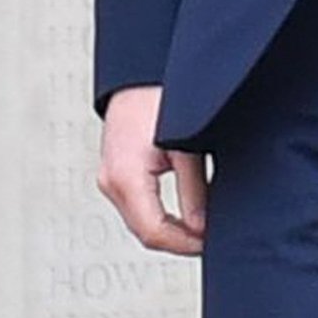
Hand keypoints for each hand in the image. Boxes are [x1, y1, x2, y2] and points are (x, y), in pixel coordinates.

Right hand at [96, 85, 206, 255]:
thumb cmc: (160, 100)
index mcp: (126, 178)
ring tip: (200, 229)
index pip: (154, 232)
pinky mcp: (115, 172)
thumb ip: (194, 191)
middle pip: (145, 231)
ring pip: (140, 220)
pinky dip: (158, 215)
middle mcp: (111, 182)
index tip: (208, 244)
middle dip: (178, 240)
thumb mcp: (187, 148)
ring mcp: (109, 177)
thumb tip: (201, 226)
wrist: (138, 73)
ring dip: (168, 229)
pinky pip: (136, 205)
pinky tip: (182, 214)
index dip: (184, 245)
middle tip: (209, 241)